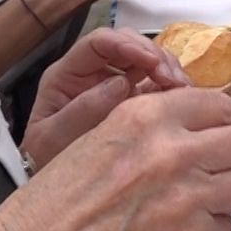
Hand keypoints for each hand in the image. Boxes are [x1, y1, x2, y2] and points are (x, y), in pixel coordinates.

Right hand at [0, 88, 230, 230]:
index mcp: (146, 116)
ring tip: (203, 206)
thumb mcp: (99, 139)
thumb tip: (204, 131)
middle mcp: (173, 149)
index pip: (222, 105)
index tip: (228, 136)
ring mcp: (189, 197)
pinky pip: (227, 228)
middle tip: (221, 173)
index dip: (230, 123)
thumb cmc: (52, 208)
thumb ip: (155, 130)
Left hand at [20, 29, 187, 168]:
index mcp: (68, 74)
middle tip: (172, 79)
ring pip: (147, 57)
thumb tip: (120, 83)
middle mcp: (94, 72)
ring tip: (182, 90)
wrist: (57, 188)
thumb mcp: (52, 137)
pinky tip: (183, 98)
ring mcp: (116, 82)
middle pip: (128, 43)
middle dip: (154, 54)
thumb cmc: (47, 157)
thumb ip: (81, 110)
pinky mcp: (135, 97)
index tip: (151, 61)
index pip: (98, 42)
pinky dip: (174, 84)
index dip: (127, 44)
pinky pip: (158, 80)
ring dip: (169, 67)